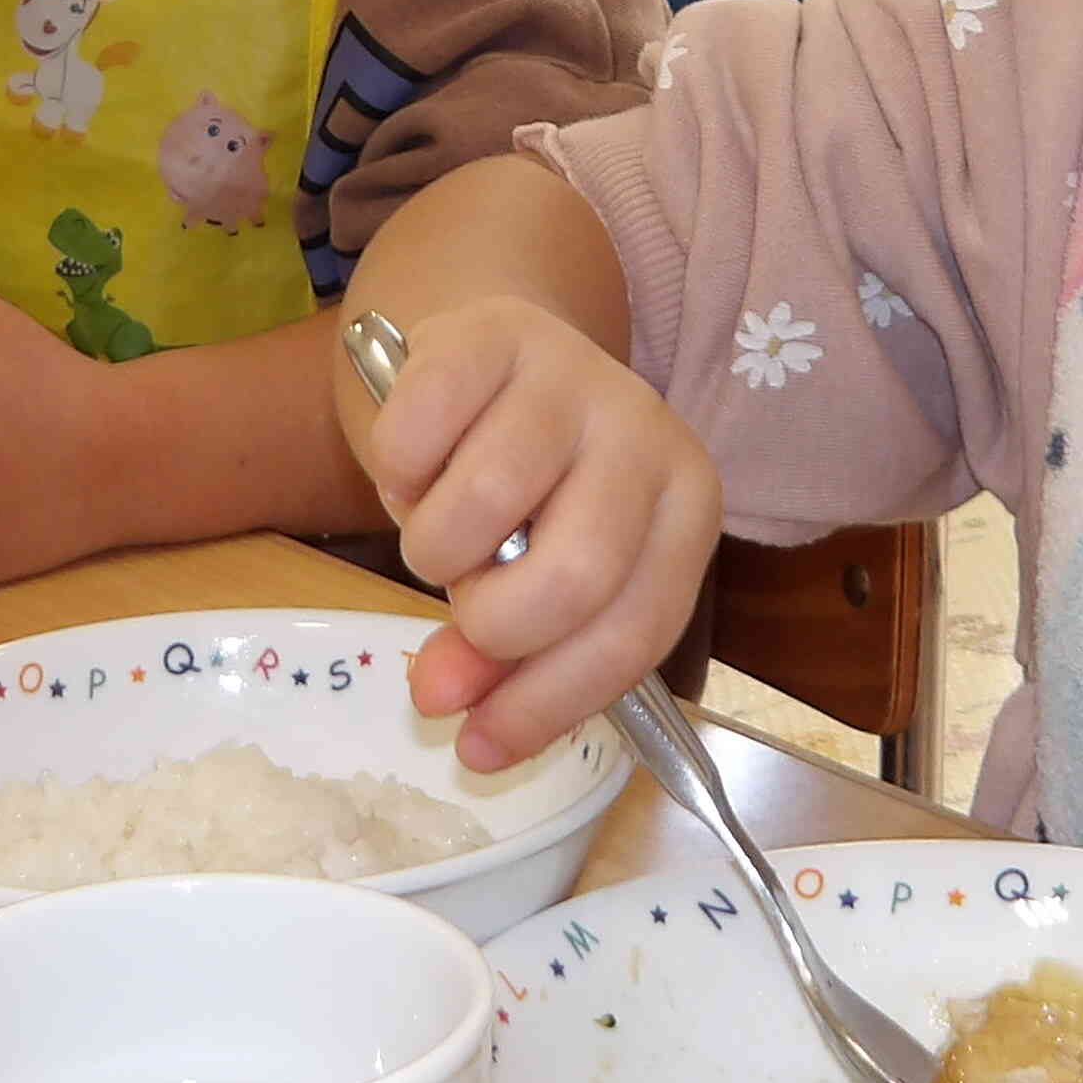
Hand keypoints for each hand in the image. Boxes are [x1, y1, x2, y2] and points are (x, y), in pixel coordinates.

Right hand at [349, 293, 718, 772]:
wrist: (499, 353)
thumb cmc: (534, 487)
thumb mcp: (541, 578)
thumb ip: (508, 653)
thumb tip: (440, 702)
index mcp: (687, 507)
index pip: (634, 631)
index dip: (550, 702)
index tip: (477, 749)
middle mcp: (647, 432)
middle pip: (573, 577)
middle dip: (494, 623)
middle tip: (465, 604)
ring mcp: (572, 374)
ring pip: (482, 508)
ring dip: (433, 550)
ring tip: (442, 532)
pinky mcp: (489, 333)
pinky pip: (413, 438)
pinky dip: (395, 476)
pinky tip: (417, 468)